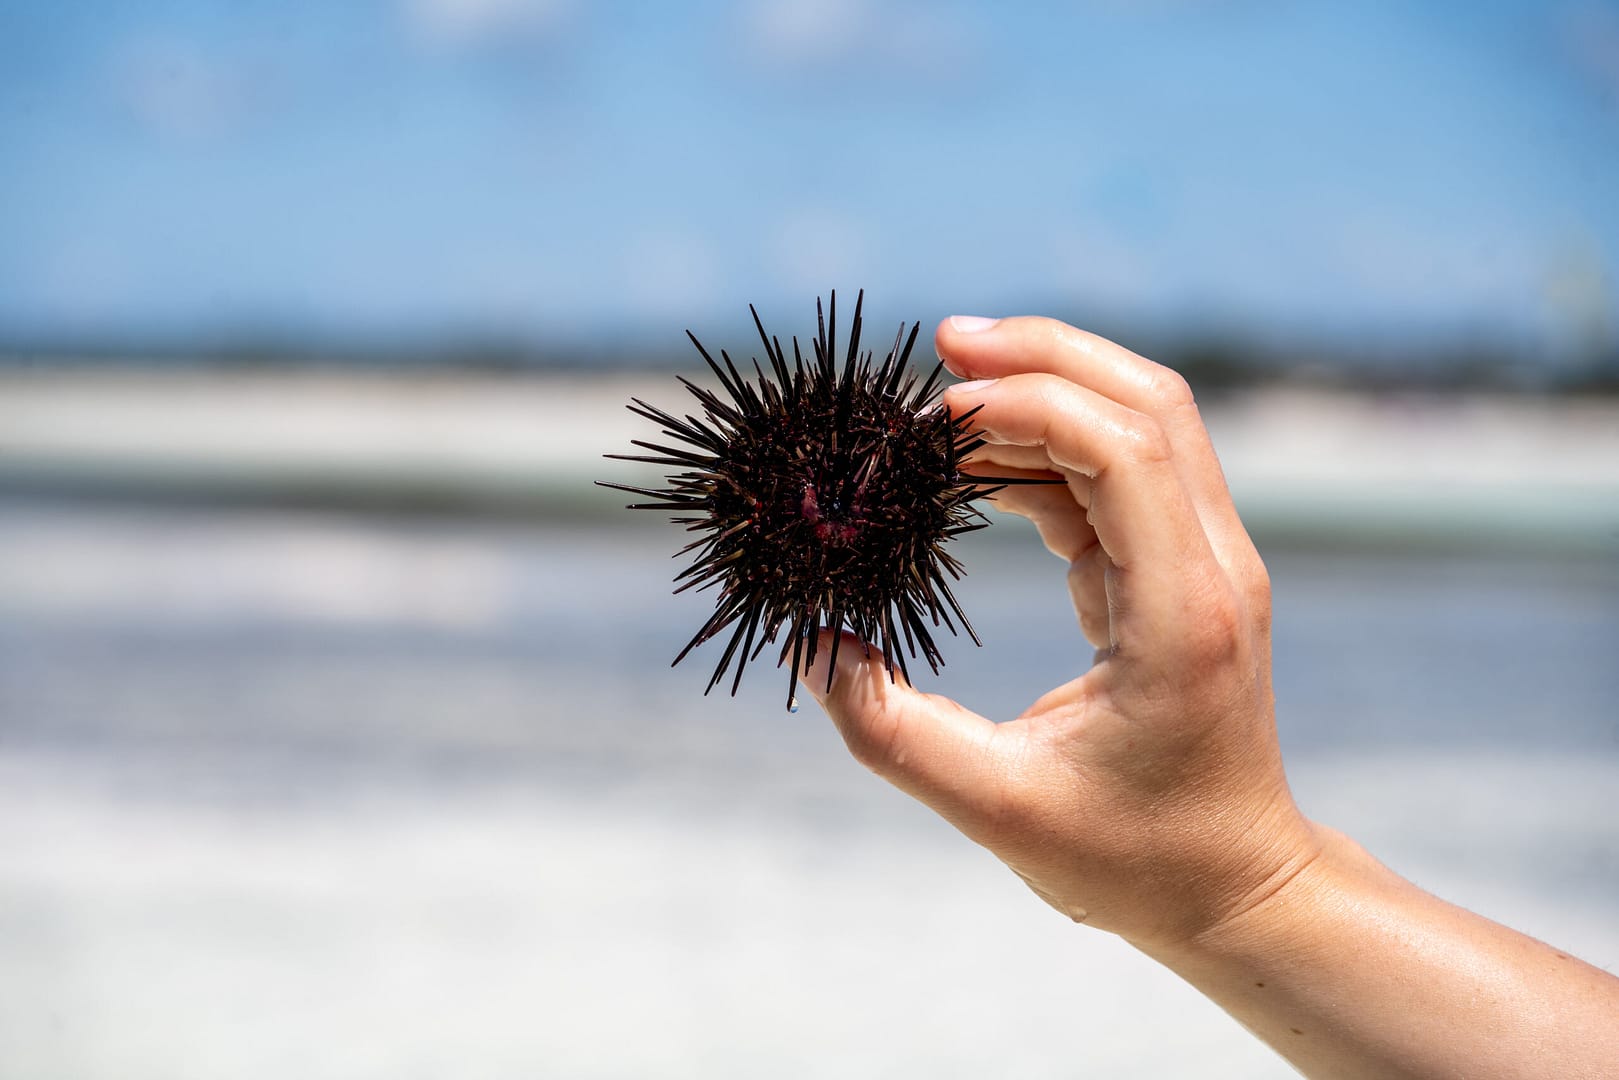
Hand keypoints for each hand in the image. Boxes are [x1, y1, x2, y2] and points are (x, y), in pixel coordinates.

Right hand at [801, 314, 1317, 949]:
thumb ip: (891, 731)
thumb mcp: (998, 810)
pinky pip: (1120, 473)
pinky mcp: (1183, 571)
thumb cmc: (1135, 859)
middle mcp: (1211, 569)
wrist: (1236, 888)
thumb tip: (812, 648)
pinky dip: (1048, 449)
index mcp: (1181, 614)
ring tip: (939, 410)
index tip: (932, 416)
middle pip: (1147, 400)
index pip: (1124, 450)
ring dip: (1045, 392)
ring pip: (1141, 421)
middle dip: (1043, 355)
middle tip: (939, 345)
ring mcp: (1206, 564)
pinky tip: (974, 470)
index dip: (1027, 406)